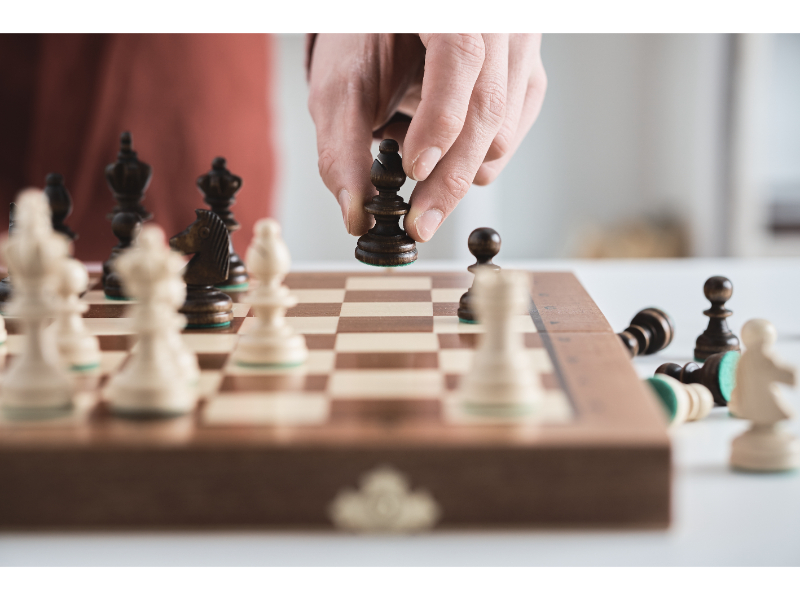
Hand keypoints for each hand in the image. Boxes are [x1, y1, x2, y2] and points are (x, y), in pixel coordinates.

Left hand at [308, 33, 546, 240]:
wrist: (387, 26)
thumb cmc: (363, 42)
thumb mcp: (339, 87)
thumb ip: (342, 149)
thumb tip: (356, 215)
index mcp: (450, 7)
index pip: (460, 55)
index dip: (440, 117)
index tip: (413, 168)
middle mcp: (496, 21)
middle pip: (489, 107)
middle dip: (451, 176)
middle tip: (420, 221)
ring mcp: (518, 51)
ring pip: (503, 134)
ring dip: (459, 169)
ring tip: (414, 160)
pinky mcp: (524, 81)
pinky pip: (509, 140)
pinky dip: (474, 162)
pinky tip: (439, 150)